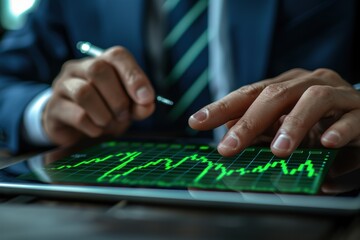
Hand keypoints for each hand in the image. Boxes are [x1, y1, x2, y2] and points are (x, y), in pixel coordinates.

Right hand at [43, 46, 154, 145]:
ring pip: (84, 92)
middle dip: (118, 98)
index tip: (146, 98)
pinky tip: (96, 130)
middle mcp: (79, 68)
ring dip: (104, 114)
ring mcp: (63, 86)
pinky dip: (93, 127)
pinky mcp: (54, 108)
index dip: (134, 76)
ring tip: (109, 122)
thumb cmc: (105, 110)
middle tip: (124, 115)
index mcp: (102, 62)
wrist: (74, 129)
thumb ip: (139, 105)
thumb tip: (147, 104)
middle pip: (98, 70)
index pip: (117, 56)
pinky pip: (77, 115)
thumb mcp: (127, 107)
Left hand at [189, 68, 359, 156]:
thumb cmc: (320, 123)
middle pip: (274, 95)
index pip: (249, 94)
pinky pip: (352, 118)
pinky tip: (326, 143)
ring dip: (293, 125)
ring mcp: (338, 94)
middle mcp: (309, 83)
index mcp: (286, 86)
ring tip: (278, 151)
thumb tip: (227, 134)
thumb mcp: (284, 127)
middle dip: (248, 122)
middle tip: (228, 147)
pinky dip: (338, 129)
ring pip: (313, 99)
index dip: (222, 107)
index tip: (196, 121)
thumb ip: (261, 129)